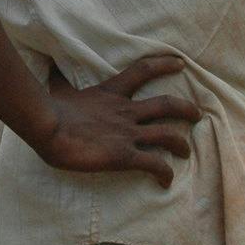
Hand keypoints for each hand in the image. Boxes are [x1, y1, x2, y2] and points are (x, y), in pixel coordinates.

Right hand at [26, 55, 201, 187]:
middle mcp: (125, 112)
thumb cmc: (51, 109)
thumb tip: (49, 64)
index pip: (143, 71)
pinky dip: (165, 173)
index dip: (164, 65)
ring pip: (168, 135)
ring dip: (182, 144)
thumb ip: (61, 79)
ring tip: (187, 152)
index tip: (180, 63)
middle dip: (186, 109)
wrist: (47, 127)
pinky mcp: (125, 156)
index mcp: (111, 94)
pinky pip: (155, 164)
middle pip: (167, 105)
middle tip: (197, 114)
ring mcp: (128, 134)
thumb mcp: (59, 89)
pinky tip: (166, 181)